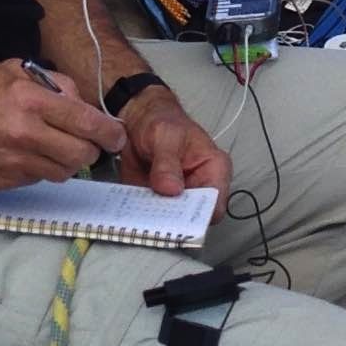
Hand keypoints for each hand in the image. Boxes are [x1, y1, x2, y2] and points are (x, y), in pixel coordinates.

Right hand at [0, 60, 122, 191]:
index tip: (117, 136)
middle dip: (90, 150)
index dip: (109, 132)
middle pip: (81, 154)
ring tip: (53, 147)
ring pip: (62, 172)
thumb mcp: (9, 71)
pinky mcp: (4, 182)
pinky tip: (25, 155)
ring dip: (65, 162)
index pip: (86, 122)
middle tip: (86, 143)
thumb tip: (78, 100)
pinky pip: (37, 179)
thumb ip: (49, 82)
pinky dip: (39, 169)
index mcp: (29, 100)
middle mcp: (25, 134)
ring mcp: (14, 162)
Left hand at [118, 81, 234, 214]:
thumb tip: (171, 188)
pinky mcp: (158, 203)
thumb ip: (167, 162)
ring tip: (140, 216)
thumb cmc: (161, 121)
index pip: (215, 205)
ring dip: (155, 223)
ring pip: (171, 223)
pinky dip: (141, 218)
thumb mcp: (165, 135)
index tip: (179, 219)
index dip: (199, 216)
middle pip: (193, 219)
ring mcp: (178, 199)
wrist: (138, 121)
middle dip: (174, 223)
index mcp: (214, 170)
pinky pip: (151, 218)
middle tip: (155, 218)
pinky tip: (131, 212)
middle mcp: (200, 188)